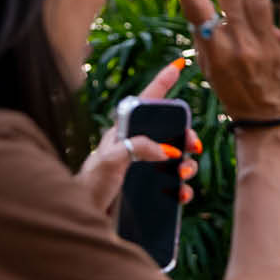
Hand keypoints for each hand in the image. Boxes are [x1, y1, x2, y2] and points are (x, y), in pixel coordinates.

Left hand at [75, 59, 202, 218]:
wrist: (86, 214)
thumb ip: (136, 148)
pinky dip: (184, 189)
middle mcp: (137, 147)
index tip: (177, 65)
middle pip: (171, 133)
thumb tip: (166, 149)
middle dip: (186, 137)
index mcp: (124, 133)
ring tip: (182, 174)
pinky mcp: (152, 189)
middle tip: (192, 145)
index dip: (161, 83)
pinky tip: (181, 194)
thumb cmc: (90, 185)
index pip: (146, 103)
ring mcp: (146, 168)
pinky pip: (176, 185)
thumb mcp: (109, 161)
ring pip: (178, 160)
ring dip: (187, 166)